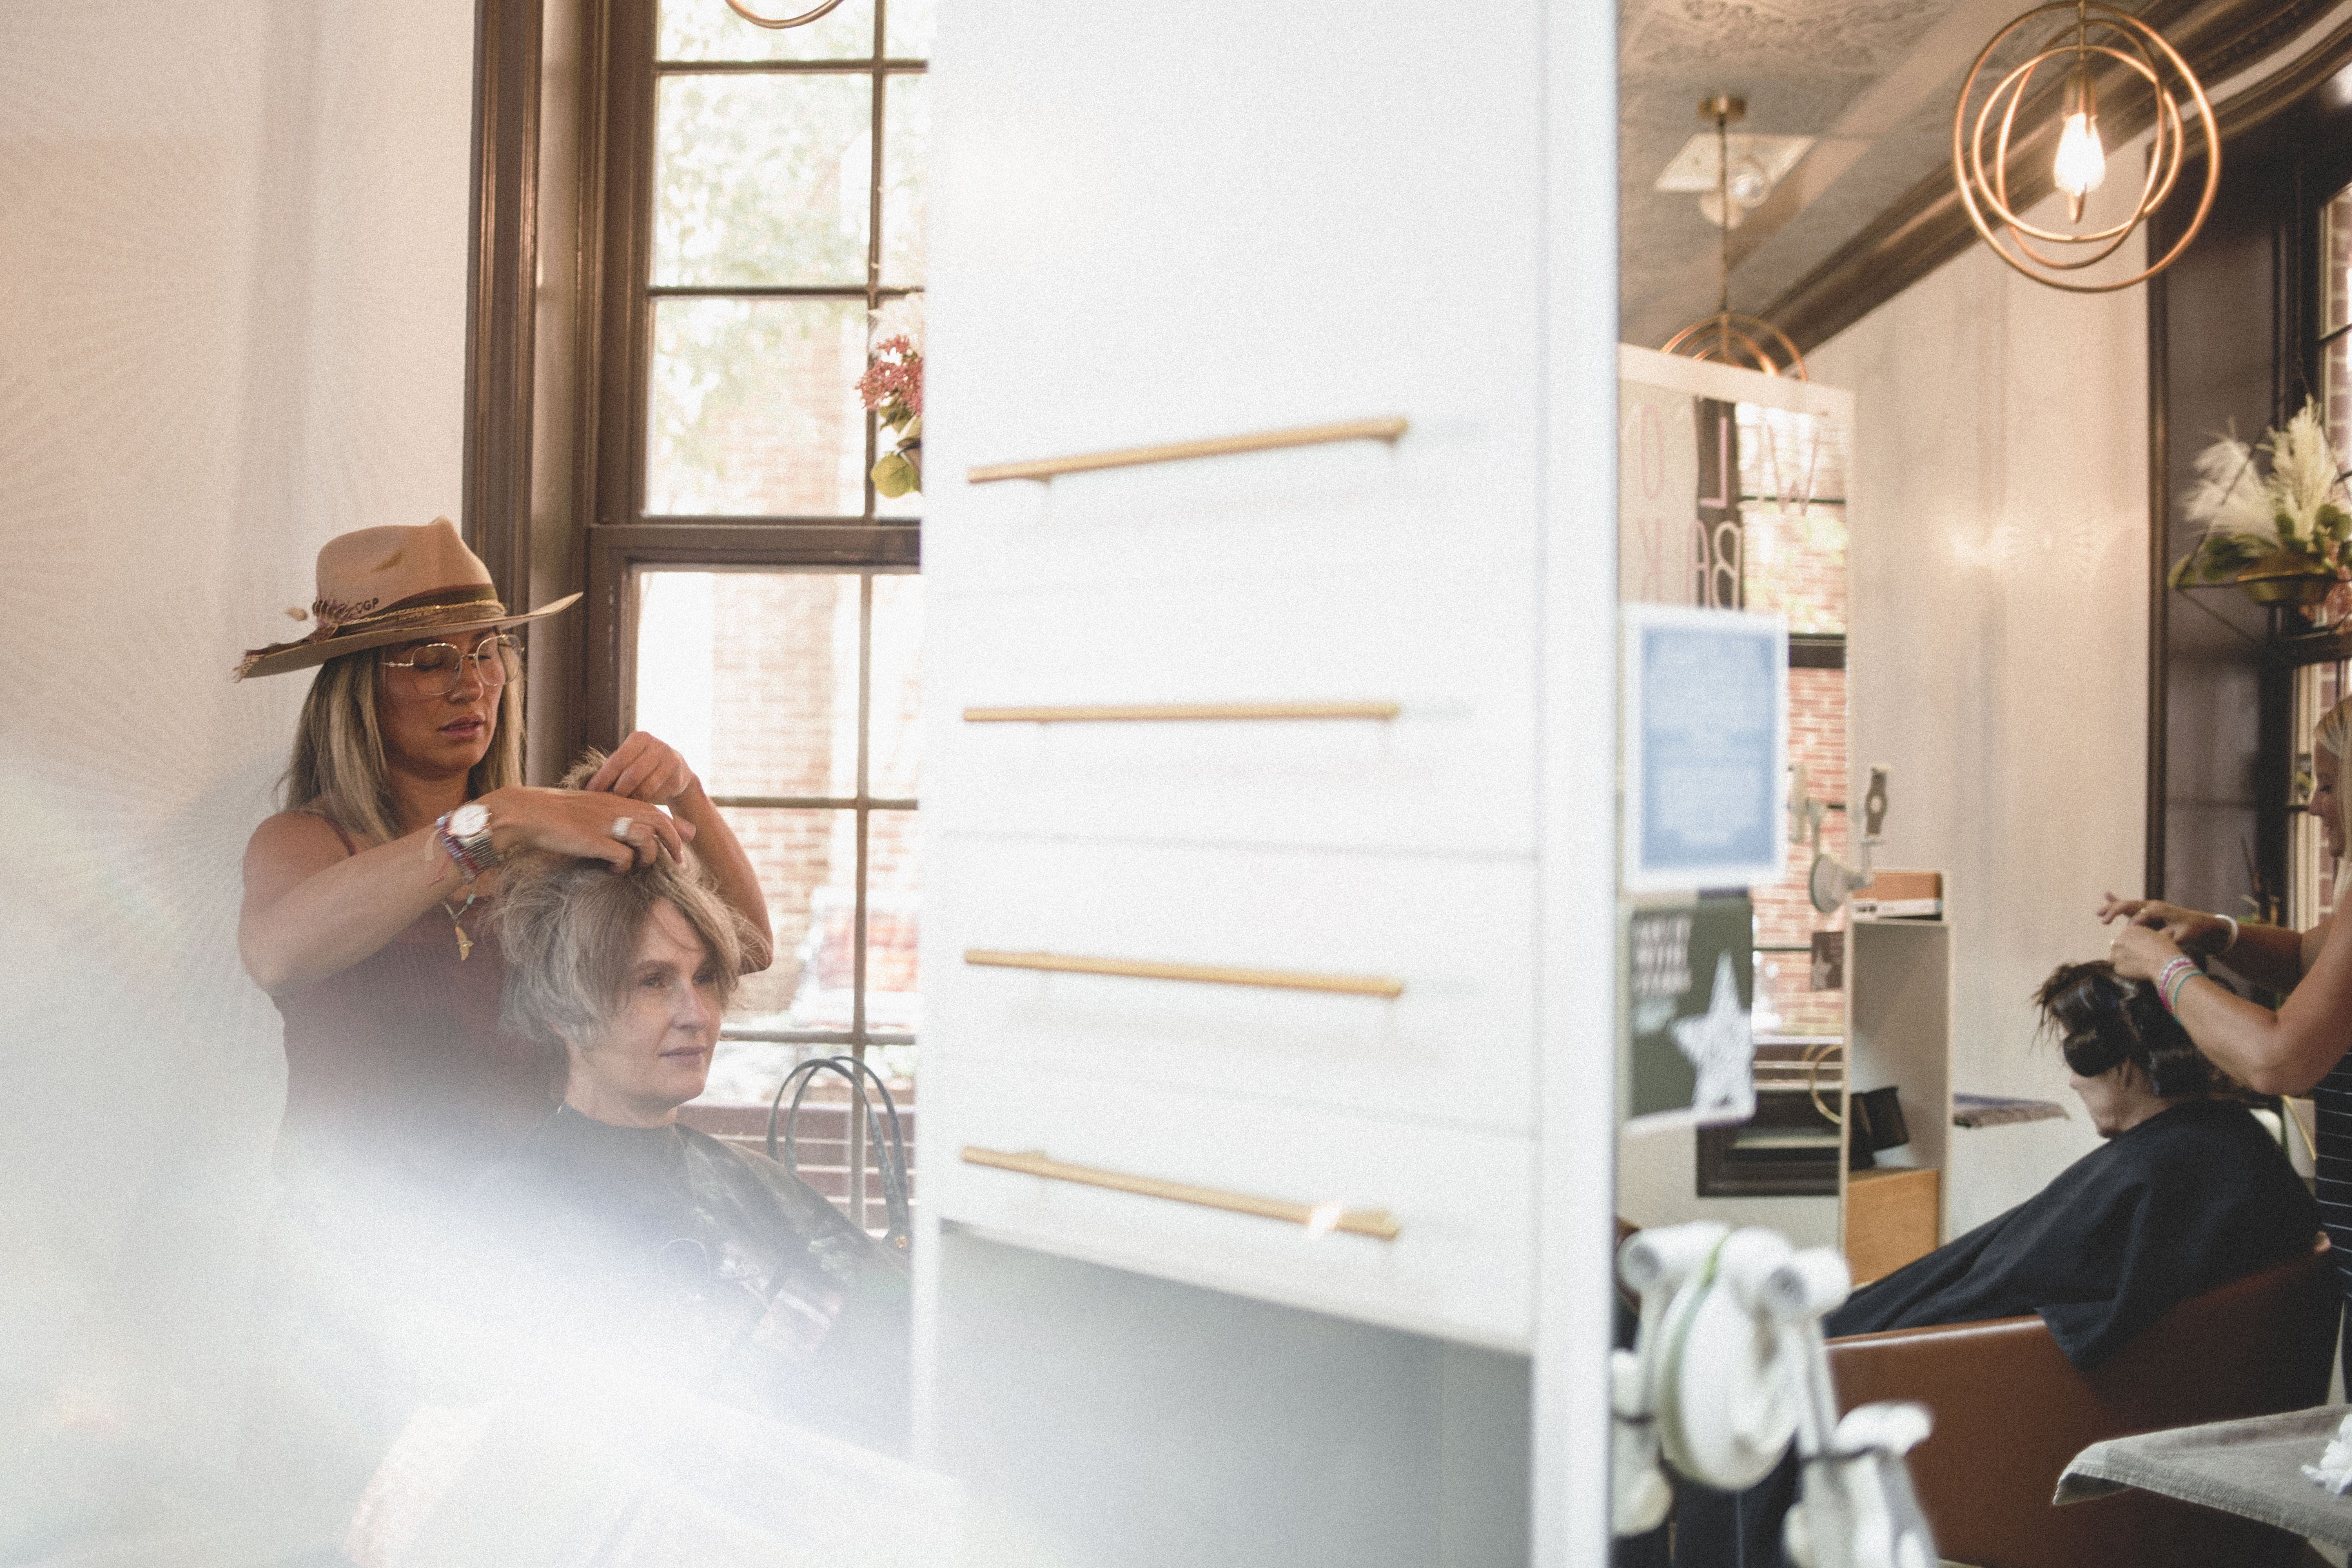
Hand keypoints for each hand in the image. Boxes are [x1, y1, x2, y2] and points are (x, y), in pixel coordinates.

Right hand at [480, 786, 690, 872]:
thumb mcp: (589, 808)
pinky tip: (613, 871)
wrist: (527, 812)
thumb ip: (612, 814)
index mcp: (615, 800)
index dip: (677, 825)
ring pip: (647, 840)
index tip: (689, 838)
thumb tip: (631, 829)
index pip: (657, 810)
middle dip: (675, 844)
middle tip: (679, 862)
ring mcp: (606, 824)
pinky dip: (624, 867)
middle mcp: (615, 809)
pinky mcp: (594, 840)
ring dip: (648, 858)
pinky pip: (623, 857)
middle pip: (661, 823)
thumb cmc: (555, 813)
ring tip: (638, 867)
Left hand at [588, 732, 698, 806]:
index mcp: (640, 738)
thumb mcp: (629, 762)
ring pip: (646, 787)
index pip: (617, 760)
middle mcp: (657, 745)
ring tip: (623, 806)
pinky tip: (640, 805)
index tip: (590, 793)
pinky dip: (646, 802)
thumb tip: (585, 787)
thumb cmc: (643, 768)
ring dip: (632, 799)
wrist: (676, 771)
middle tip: (608, 803)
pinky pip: (658, 795)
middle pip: (632, 775)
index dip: (602, 778)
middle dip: (618, 792)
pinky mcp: (679, 776)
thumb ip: (613, 769)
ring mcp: (671, 760)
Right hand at [2096, 893, 2232, 954]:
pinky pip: (2130, 906)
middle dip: (2115, 911)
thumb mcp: (2184, 936)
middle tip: (2104, 921)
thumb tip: (2155, 942)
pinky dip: (2118, 901)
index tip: (2129, 934)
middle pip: (2130, 905)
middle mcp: (2152, 905)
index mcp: (2160, 910)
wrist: (2200, 923)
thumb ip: (2169, 938)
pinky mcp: (2146, 911)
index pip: (2141, 916)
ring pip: (2127, 905)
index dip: (2134, 925)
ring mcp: (2149, 907)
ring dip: (2112, 908)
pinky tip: (2107, 894)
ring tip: (2098, 913)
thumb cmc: (2192, 930)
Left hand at [2109, 922, 2185, 981]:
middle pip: (2117, 946)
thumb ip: (2160, 932)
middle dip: (2124, 951)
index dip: (2132, 943)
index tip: (2138, 948)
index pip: (2125, 936)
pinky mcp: (2118, 967)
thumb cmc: (2165, 948)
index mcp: (2129, 930)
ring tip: (2135, 964)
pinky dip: (2125, 971)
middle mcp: (2119, 940)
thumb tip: (2169, 931)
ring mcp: (2116, 955)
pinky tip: (2135, 972)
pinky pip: (2119, 969)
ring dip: (2122, 960)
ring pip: (2115, 957)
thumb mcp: (2163, 935)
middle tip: (2136, 957)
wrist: (2164, 963)